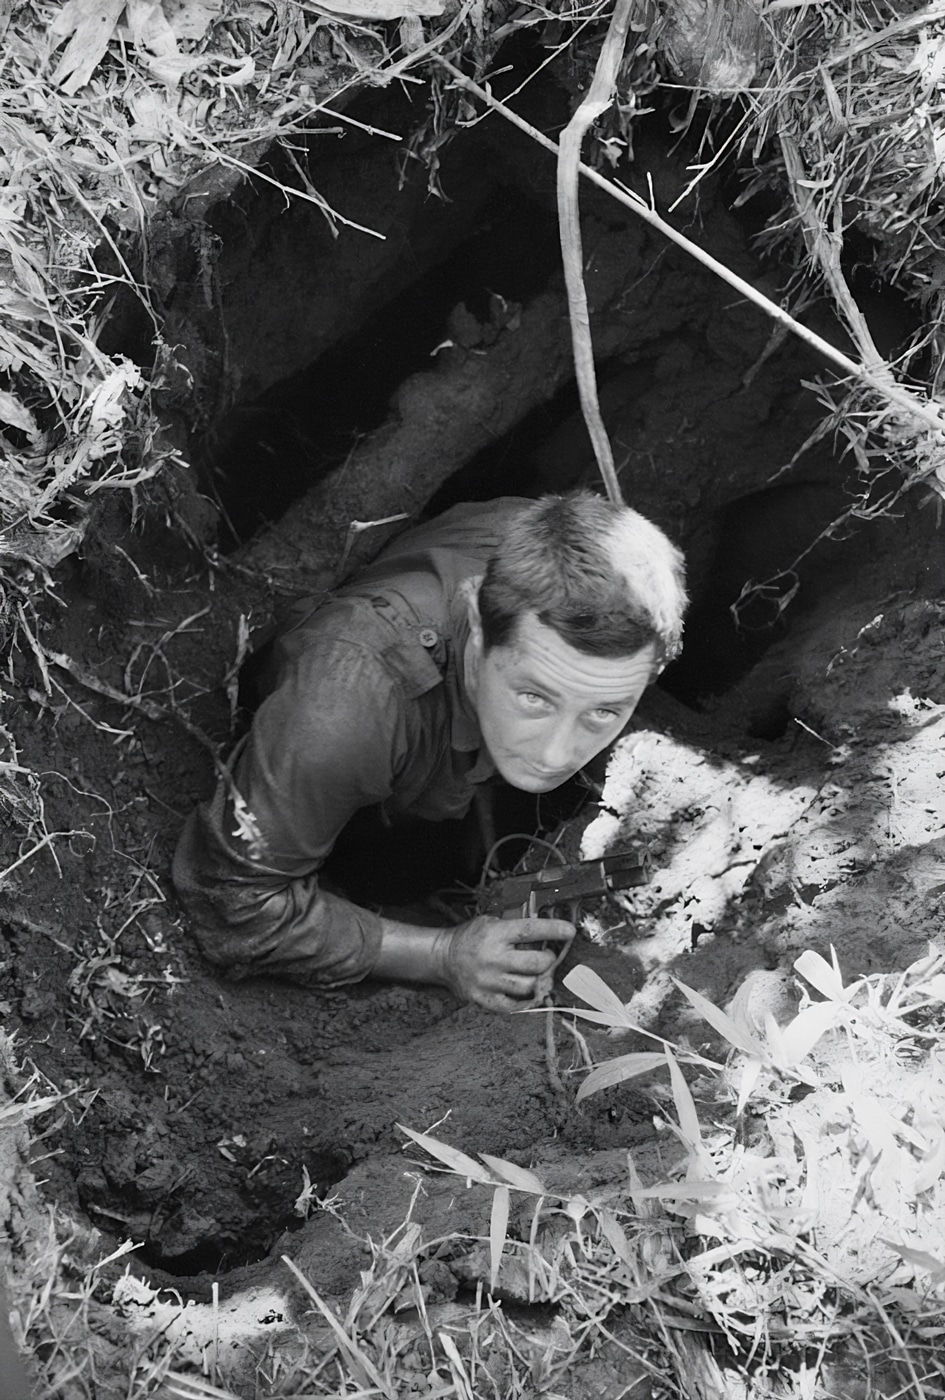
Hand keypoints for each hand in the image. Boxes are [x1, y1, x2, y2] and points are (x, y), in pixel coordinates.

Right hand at [439, 915, 573, 1012]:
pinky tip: (528, 992)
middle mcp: (493, 958)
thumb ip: (515, 926)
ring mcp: (489, 981)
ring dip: (540, 981)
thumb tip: (548, 931)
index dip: (554, 930)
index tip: (570, 931)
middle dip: (549, 960)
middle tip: (547, 958)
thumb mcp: (490, 922)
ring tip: (538, 975)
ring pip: (530, 987)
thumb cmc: (471, 938)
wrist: (443, 958)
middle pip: (536, 963)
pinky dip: (526, 1001)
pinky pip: (515, 1006)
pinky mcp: (484, 999)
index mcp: (496, 934)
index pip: (531, 931)